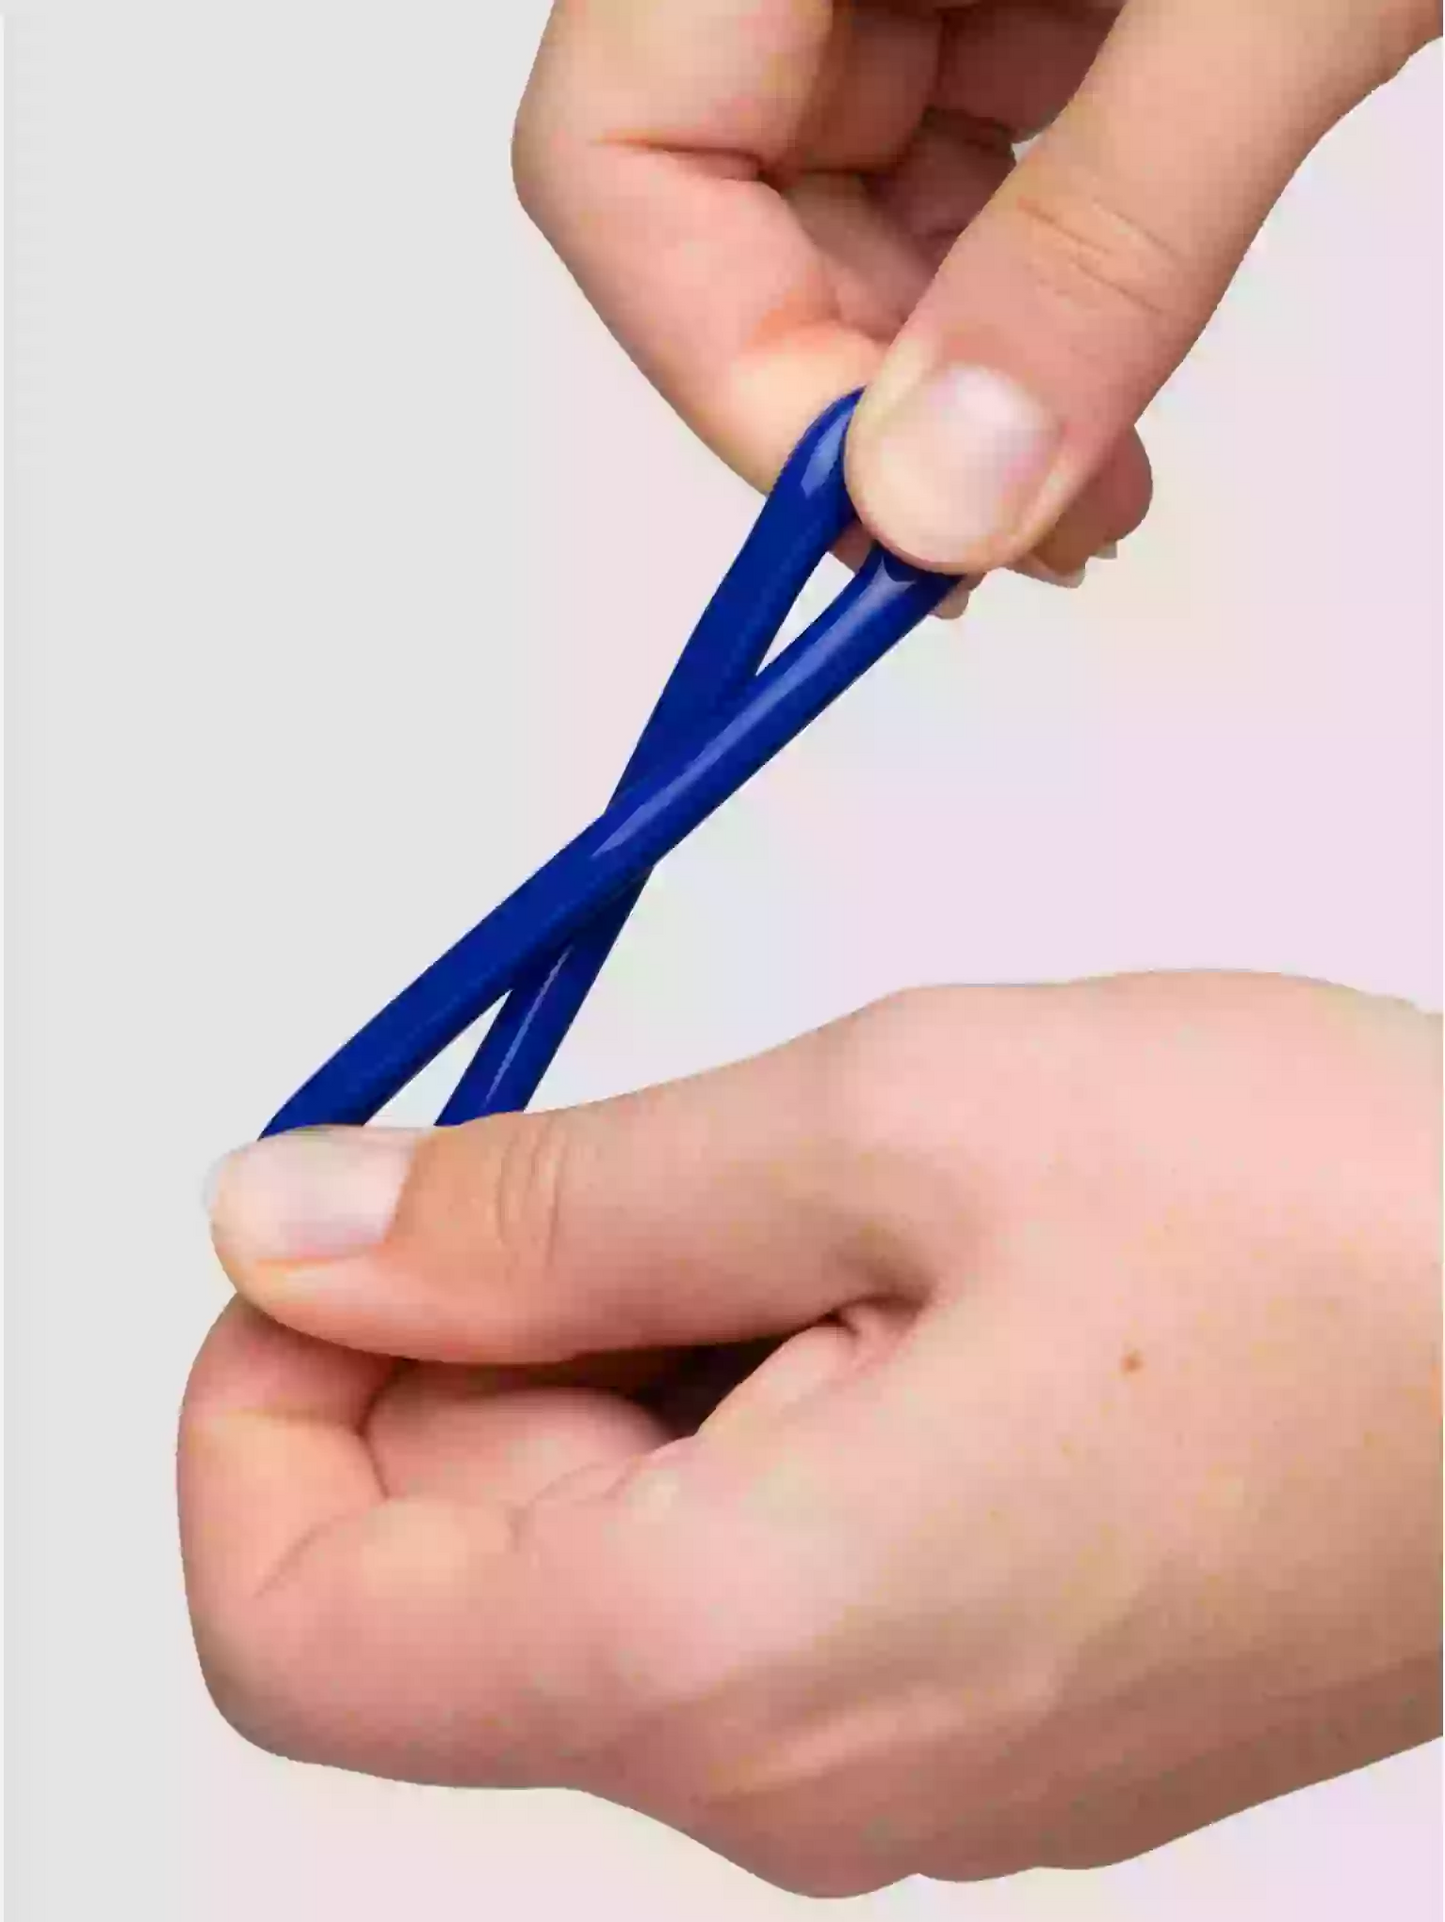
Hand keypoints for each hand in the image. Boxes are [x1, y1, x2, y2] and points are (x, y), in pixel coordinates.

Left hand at [182, 973, 1439, 1895]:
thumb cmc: (1324, 1227)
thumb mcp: (889, 1125)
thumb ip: (549, 1204)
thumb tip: (292, 1229)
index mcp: (734, 1658)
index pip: (290, 1625)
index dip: (254, 1402)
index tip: (343, 1226)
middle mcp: (804, 1779)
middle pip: (453, 1577)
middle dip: (481, 1338)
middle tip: (666, 1157)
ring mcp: (904, 1767)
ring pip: (604, 1562)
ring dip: (633, 1356)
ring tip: (840, 1209)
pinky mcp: (981, 1709)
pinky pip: (751, 1577)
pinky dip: (742, 1407)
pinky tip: (901, 1286)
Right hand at [511, 0, 1437, 582]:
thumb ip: (1106, 237)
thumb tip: (946, 498)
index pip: (619, 156)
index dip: (728, 369)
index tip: (890, 519)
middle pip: (717, 205)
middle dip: (869, 401)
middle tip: (1020, 534)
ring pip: (831, 205)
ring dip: (948, 369)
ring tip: (1089, 479)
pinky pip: (941, 158)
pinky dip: (1016, 280)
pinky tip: (1101, 348)